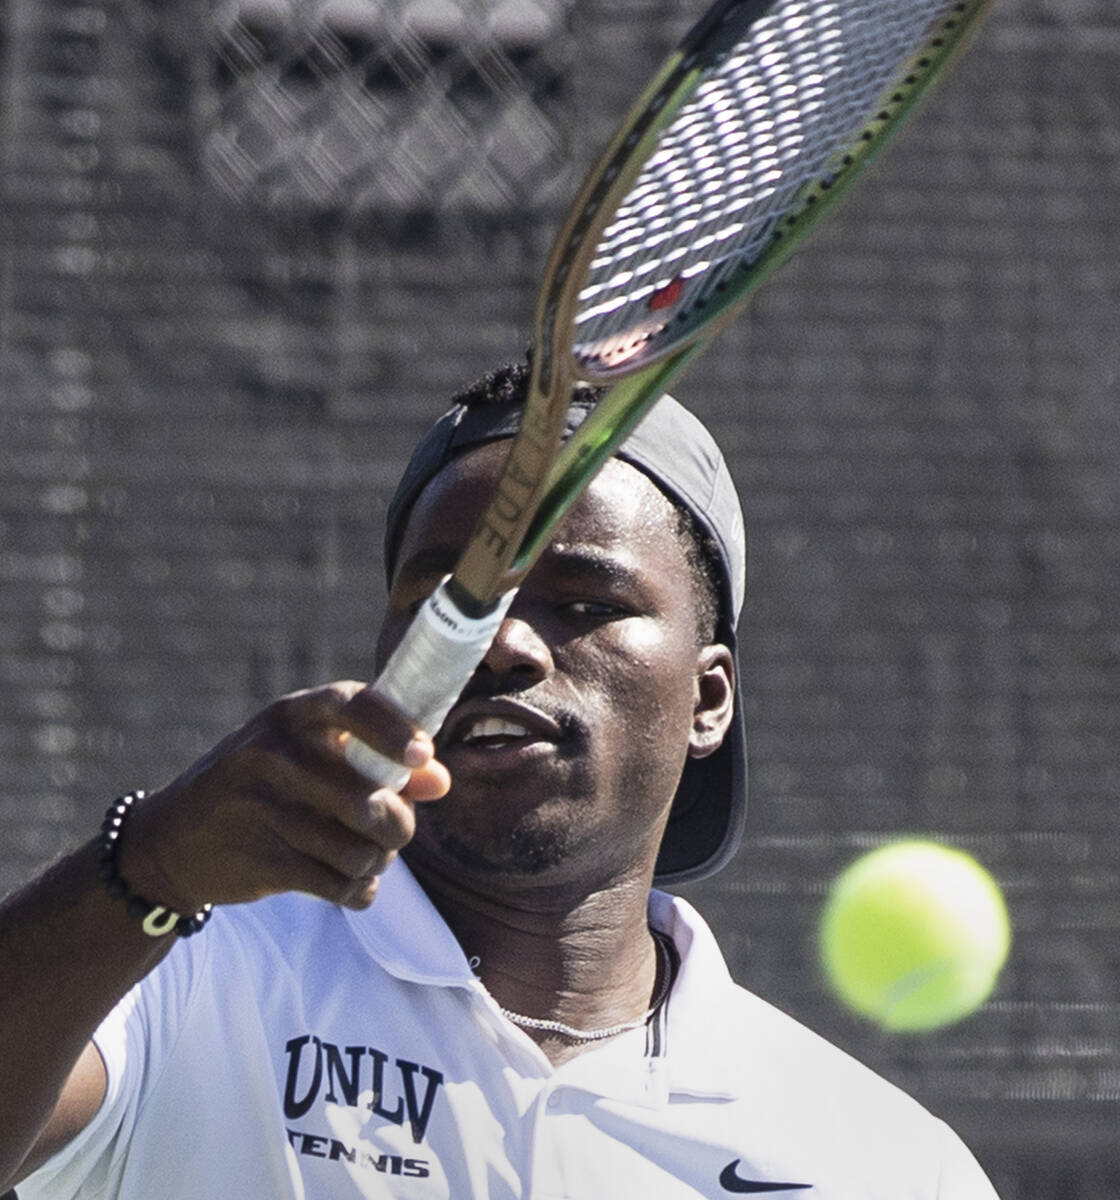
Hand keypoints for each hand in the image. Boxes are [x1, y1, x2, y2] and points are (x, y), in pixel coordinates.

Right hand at [118, 682, 449, 912]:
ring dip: (375, 862)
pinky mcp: (259, 860)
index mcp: (290, 715)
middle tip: (393, 833)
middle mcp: (272, 753)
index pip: (351, 704)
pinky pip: (337, 884)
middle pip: (370, 798)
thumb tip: (440, 782)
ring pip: (359, 849)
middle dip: (398, 826)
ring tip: (365, 857)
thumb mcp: (306, 757)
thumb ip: (376, 761)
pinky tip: (350, 885)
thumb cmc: (262, 788)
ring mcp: (262, 808)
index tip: (423, 757)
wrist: (171, 842)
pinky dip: (356, 891)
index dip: (394, 731)